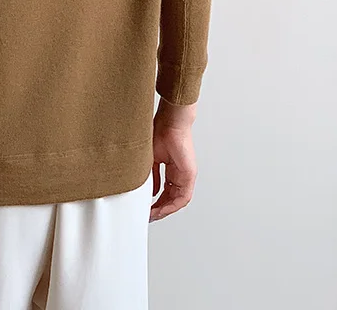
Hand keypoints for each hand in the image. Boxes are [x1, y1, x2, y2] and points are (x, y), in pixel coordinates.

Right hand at [150, 98, 197, 221]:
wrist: (170, 121)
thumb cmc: (159, 132)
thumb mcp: (150, 159)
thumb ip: (151, 176)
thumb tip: (151, 192)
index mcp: (172, 169)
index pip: (165, 191)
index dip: (156, 202)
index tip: (146, 208)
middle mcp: (180, 174)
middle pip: (171, 198)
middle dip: (159, 209)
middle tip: (148, 216)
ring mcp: (186, 175)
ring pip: (178, 200)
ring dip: (165, 209)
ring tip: (153, 215)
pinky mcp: (189, 175)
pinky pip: (183, 197)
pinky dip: (172, 205)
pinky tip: (161, 209)